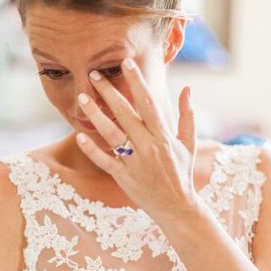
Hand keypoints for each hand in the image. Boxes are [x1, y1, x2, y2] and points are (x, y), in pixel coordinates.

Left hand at [75, 57, 198, 222]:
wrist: (177, 207)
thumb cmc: (182, 173)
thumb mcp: (189, 144)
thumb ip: (187, 115)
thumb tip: (187, 89)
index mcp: (164, 136)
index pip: (148, 103)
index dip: (136, 81)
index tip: (125, 63)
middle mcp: (149, 147)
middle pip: (125, 114)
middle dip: (109, 92)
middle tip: (94, 74)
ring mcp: (135, 163)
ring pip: (111, 134)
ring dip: (96, 115)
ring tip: (82, 98)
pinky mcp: (124, 178)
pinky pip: (105, 161)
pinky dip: (92, 149)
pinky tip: (80, 136)